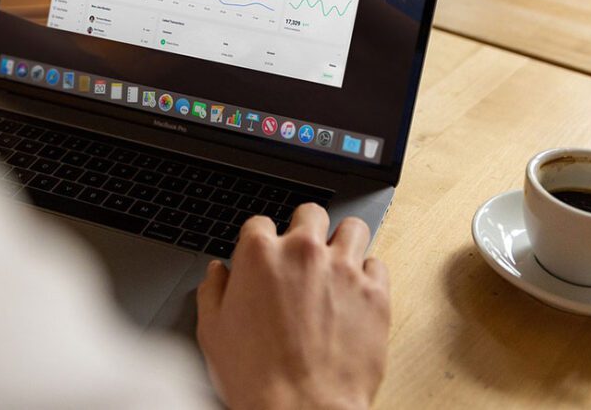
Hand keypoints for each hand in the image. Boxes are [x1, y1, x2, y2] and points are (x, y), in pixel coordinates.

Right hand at [196, 205, 389, 409]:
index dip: (260, 241)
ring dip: (343, 241)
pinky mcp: (375, 294)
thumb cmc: (256, 377)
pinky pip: (378, 264)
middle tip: (303, 253)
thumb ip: (213, 291)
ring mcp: (343, 270)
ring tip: (337, 263)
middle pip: (310, 213)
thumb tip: (218, 273)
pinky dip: (368, 275)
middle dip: (305, 228)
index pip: (260, 223)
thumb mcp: (213, 332)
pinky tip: (356, 292)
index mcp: (259, 255)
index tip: (265, 257)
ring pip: (352, 228)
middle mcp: (303, 252)